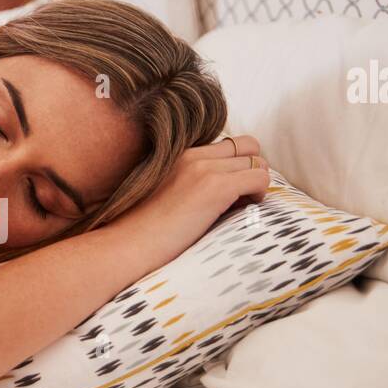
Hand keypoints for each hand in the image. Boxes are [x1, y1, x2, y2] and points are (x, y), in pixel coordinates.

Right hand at [110, 134, 269, 263]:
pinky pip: (259, 179)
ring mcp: (205, 169)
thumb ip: (193, 184)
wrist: (127, 245)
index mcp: (181, 154)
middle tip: (243, 197)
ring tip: (242, 207)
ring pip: (257, 162)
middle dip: (252, 169)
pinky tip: (244, 211)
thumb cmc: (144, 232)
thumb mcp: (168, 196)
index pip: (229, 143)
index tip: (232, 191)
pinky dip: (260, 194)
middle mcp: (194, 155)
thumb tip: (230, 193)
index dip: (238, 164)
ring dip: (256, 184)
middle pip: (248, 146)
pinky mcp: (215, 188)